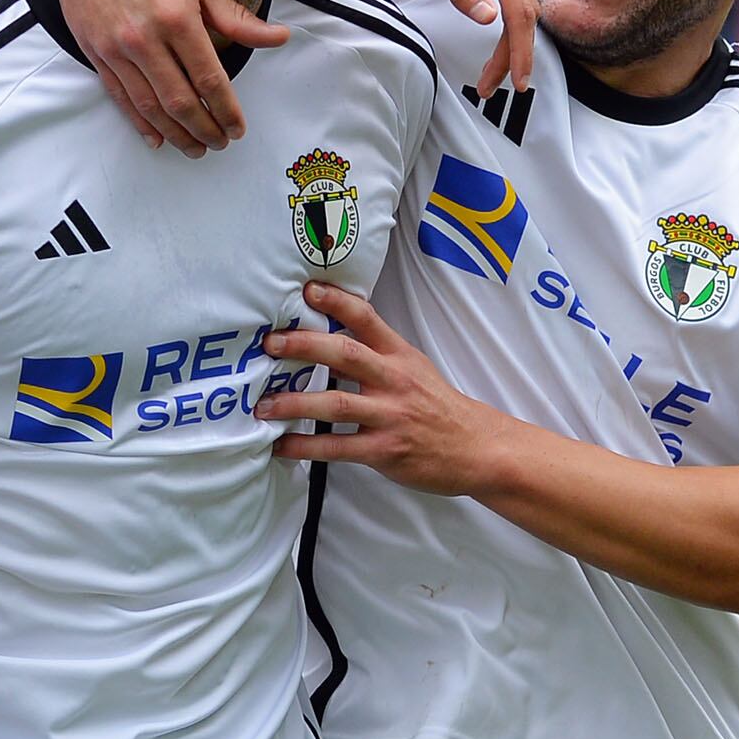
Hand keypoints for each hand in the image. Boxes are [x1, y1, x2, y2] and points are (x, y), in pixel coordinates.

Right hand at [48, 0, 288, 153]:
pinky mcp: (95, 52)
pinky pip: (121, 97)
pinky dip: (140, 123)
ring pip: (150, 106)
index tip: (237, 127)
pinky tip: (156, 138)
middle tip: (219, 143)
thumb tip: (279, 38)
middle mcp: (145, 38)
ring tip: (194, 147)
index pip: (209, 79)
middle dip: (204, 129)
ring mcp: (116, 48)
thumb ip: (237, 18)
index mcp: (177, 19)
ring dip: (176, 134)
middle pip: (180, 101)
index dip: (226, 110)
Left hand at [257, 280, 514, 495]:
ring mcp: (390, 416)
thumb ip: (375, 352)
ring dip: (295, 403)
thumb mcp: (413, 367)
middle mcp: (393, 381)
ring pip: (336, 405)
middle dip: (305, 346)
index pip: (366, 319)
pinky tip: (282, 446)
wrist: (475, 448)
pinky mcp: (385, 450)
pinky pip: (338, 448)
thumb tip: (326, 338)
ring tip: (264, 406)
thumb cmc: (436, 406)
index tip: (307, 289)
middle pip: (346, 355)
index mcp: (398, 355)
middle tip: (271, 343)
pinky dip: (306, 447)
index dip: (337, 301)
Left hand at [363, 0, 536, 95]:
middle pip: (523, 13)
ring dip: (510, 38)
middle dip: (512, 53)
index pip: (519, 14)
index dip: (519, 52)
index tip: (516, 81)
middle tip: (490, 84)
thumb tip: (490, 18)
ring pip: (518, 3)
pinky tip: (497, 34)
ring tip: (493, 69)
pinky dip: (507, 19)